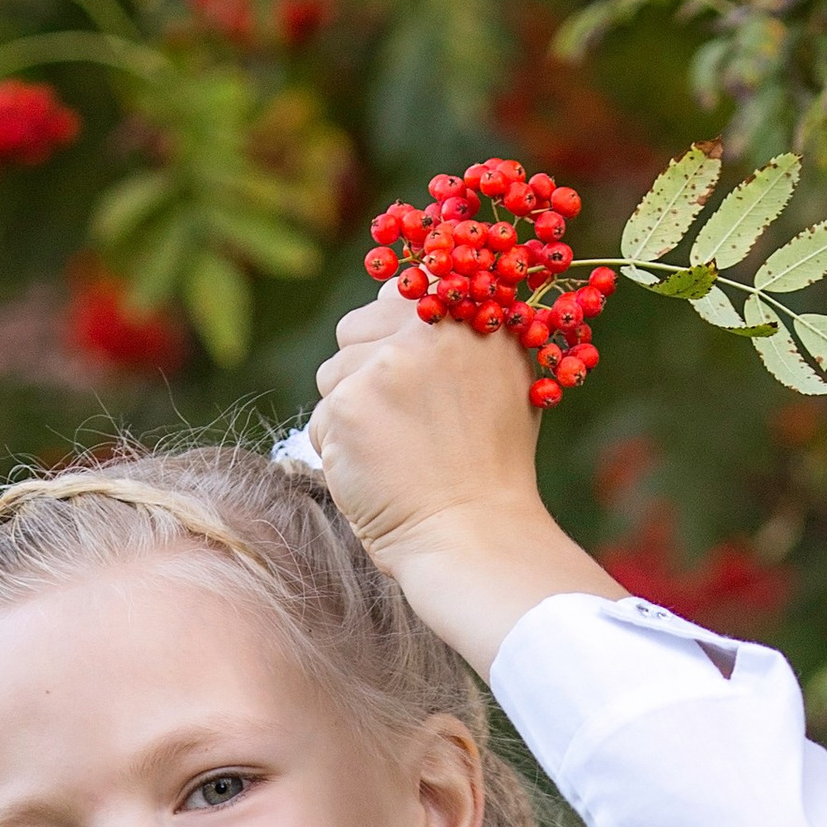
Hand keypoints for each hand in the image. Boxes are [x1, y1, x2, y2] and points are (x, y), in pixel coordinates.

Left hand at [309, 286, 614, 677]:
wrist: (477, 536)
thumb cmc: (493, 476)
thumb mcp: (505, 386)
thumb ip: (463, 338)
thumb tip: (409, 297)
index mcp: (473, 314)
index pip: (401, 290)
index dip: (391, 333)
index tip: (400, 376)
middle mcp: (431, 326)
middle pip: (356, 328)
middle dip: (364, 373)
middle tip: (402, 428)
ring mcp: (387, 362)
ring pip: (332, 374)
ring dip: (349, 416)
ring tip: (395, 456)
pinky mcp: (349, 403)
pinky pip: (321, 419)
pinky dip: (339, 455)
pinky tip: (378, 478)